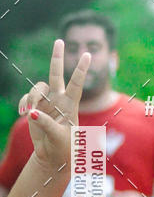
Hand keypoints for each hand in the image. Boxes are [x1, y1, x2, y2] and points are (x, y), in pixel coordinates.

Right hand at [19, 39, 90, 170]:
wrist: (53, 156)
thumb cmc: (63, 147)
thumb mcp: (58, 137)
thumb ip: (46, 124)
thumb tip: (32, 113)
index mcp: (70, 105)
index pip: (76, 84)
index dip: (81, 69)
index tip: (87, 54)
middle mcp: (59, 100)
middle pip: (57, 74)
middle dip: (57, 57)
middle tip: (59, 41)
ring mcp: (46, 102)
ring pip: (37, 88)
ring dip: (31, 97)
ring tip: (29, 112)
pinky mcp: (34, 108)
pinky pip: (25, 99)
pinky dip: (23, 104)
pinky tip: (23, 113)